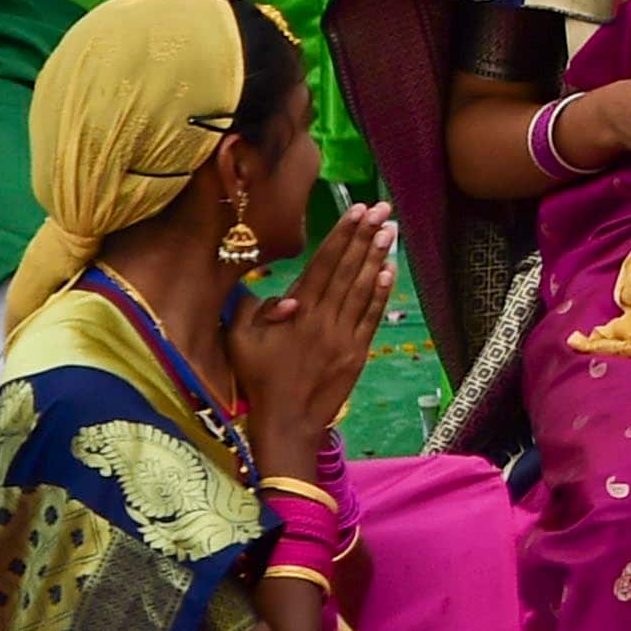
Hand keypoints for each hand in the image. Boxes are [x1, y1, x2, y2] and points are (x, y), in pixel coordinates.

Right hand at [222, 200, 397, 444]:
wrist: (287, 422)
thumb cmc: (258, 380)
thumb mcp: (240, 343)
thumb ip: (250, 309)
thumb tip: (274, 291)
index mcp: (296, 313)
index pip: (323, 264)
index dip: (341, 235)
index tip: (357, 210)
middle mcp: (323, 319)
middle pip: (348, 269)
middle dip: (365, 236)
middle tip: (382, 208)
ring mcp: (344, 335)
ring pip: (363, 288)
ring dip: (378, 257)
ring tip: (391, 230)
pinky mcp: (358, 351)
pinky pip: (372, 316)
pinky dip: (381, 293)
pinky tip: (390, 270)